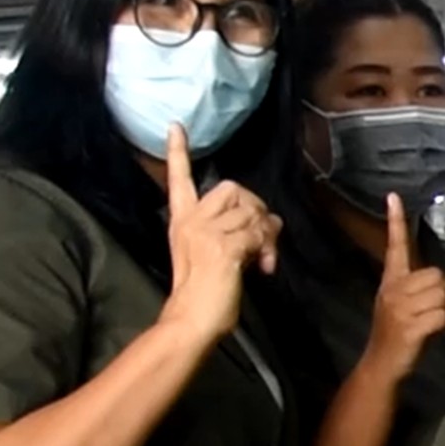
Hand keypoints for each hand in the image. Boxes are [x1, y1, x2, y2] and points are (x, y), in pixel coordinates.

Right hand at [157, 124, 282, 336]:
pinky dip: (267, 249)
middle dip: (256, 208)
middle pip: (232, 188)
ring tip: (262, 258)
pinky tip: (262, 267)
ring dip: (267, 234)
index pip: (178, 179)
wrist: (192, 319)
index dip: (178, 152)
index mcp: (182, 221)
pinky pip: (257, 234)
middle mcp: (191, 221)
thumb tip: (267, 221)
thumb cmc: (204, 293)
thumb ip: (234, 231)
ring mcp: (205, 232)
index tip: (177, 127)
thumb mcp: (214, 253)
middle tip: (262, 237)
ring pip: (251, 211)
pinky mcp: (222, 247)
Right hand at [364, 195, 444, 367]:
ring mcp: (399, 307)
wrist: (382, 364)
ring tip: (429, 322)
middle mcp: (393, 290)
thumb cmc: (399, 336)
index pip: (395, 246)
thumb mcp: (413, 311)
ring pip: (442, 294)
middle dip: (444, 292)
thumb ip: (433, 298)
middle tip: (432, 310)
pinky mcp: (408, 325)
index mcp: (392, 281)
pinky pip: (442, 314)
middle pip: (437, 274)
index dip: (396, 221)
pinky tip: (431, 331)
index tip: (394, 198)